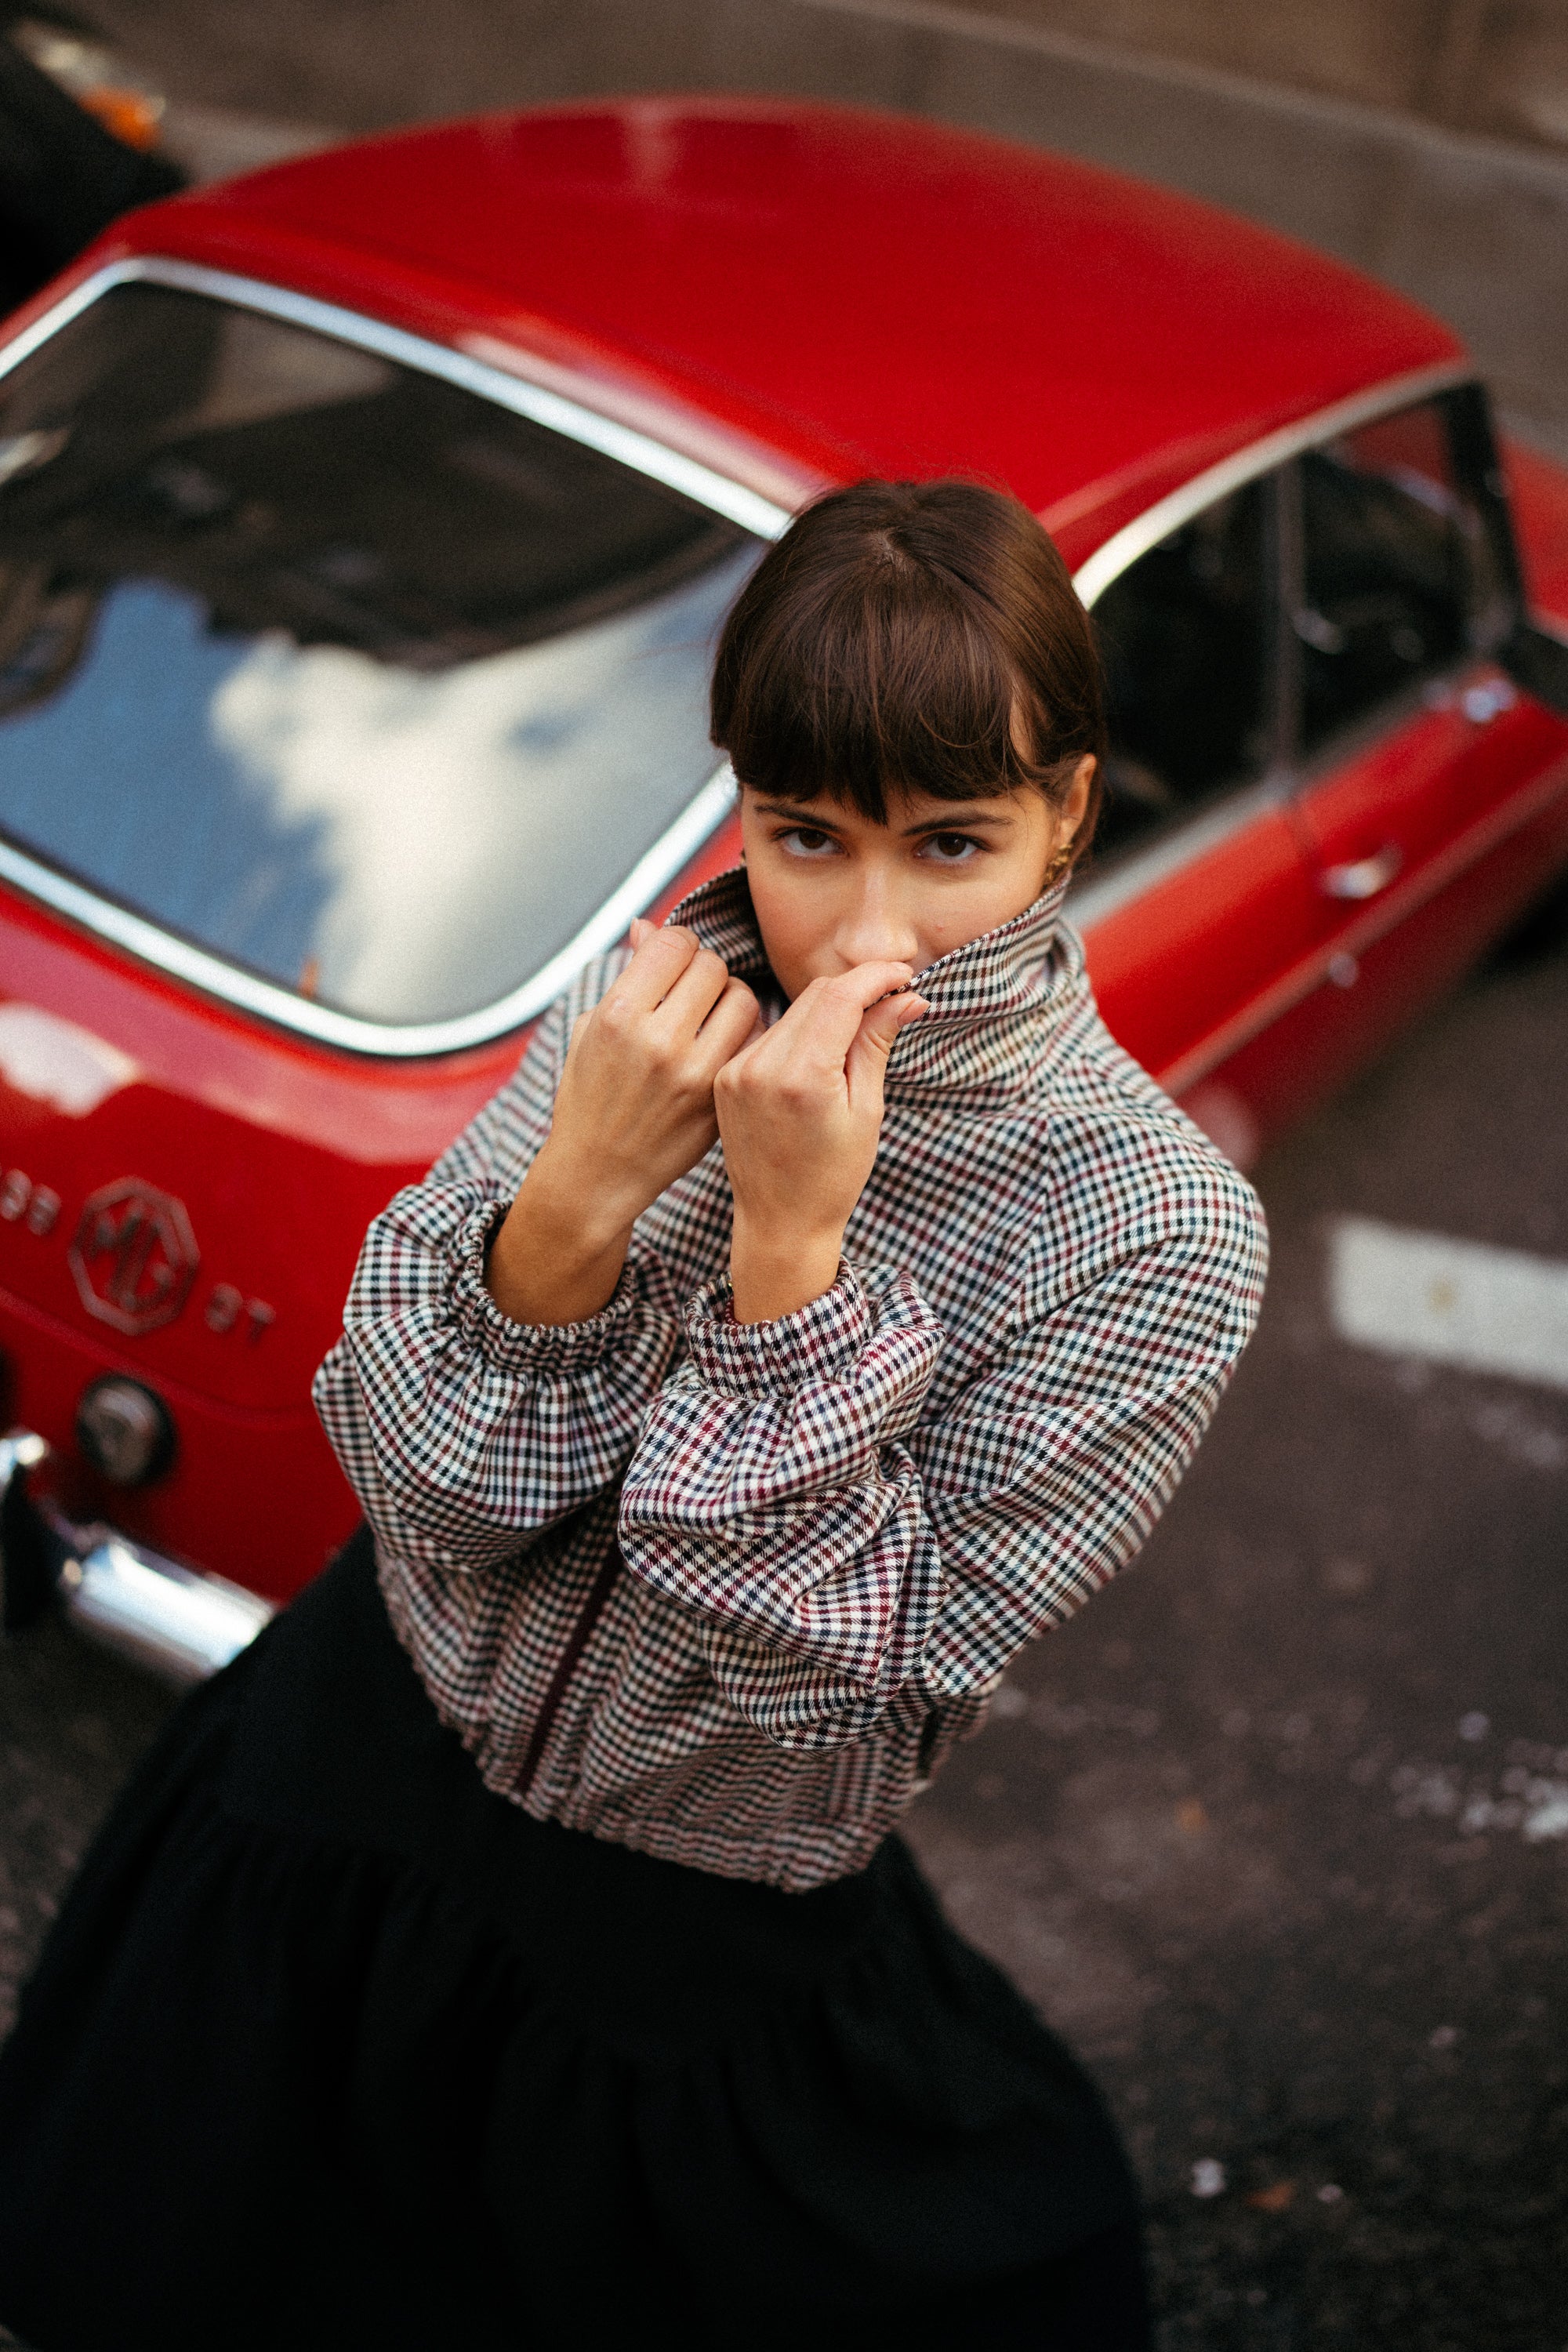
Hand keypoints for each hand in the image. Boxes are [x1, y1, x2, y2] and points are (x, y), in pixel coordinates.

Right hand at [488, 918, 758, 1323]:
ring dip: (730, 1000)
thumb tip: (649, 926)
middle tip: (692, 992)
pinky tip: (723, 1045)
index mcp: (617, 1016)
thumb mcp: (591, 1030)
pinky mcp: (719, 1099)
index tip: (672, 963)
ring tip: (711, 1018)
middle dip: (704, 972)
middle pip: (712, 967)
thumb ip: (627, 976)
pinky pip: (752, 1042)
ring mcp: (693, 1074)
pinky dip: (743, 1035)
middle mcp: (657, 1042)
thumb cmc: (590, 1094)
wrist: (598, 1172)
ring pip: (742, 999)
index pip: (673, 943)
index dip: (676, 946)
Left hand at [715, 964, 927, 1321]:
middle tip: (891, 996)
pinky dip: (800, 1032)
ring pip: (791, 1011)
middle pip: (815, 995)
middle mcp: (761, 1067)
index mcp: (802, 1078)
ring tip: (860, 1027)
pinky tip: (821, 1051)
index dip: (876, 977)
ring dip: (829, 1008)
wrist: (779, 1224)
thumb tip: (907, 997)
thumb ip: (876, 1044)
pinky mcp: (725, 1077)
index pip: (841, 996)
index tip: (904, 976)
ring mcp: (737, 1071)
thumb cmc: (832, 1177)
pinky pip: (769, 1035)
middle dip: (856, 988)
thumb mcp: (866, 1110)